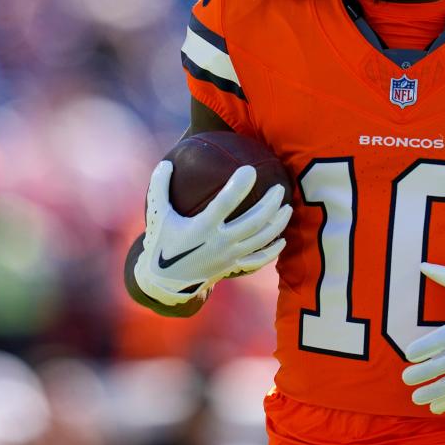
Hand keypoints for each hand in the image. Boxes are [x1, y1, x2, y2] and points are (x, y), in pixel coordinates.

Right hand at [133, 160, 291, 305]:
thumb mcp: (157, 213)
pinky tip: (283, 240)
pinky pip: (259, 260)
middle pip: (253, 222)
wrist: (165, 282)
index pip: (226, 203)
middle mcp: (219, 243)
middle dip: (270, 204)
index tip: (250, 169)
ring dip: (277, 224)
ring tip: (288, 207)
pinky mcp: (233, 268)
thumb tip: (168, 162)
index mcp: (202, 227)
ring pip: (261, 240)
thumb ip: (160, 186)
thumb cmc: (162, 242)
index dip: (239, 186)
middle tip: (280, 188)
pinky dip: (273, 250)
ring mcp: (229, 257)